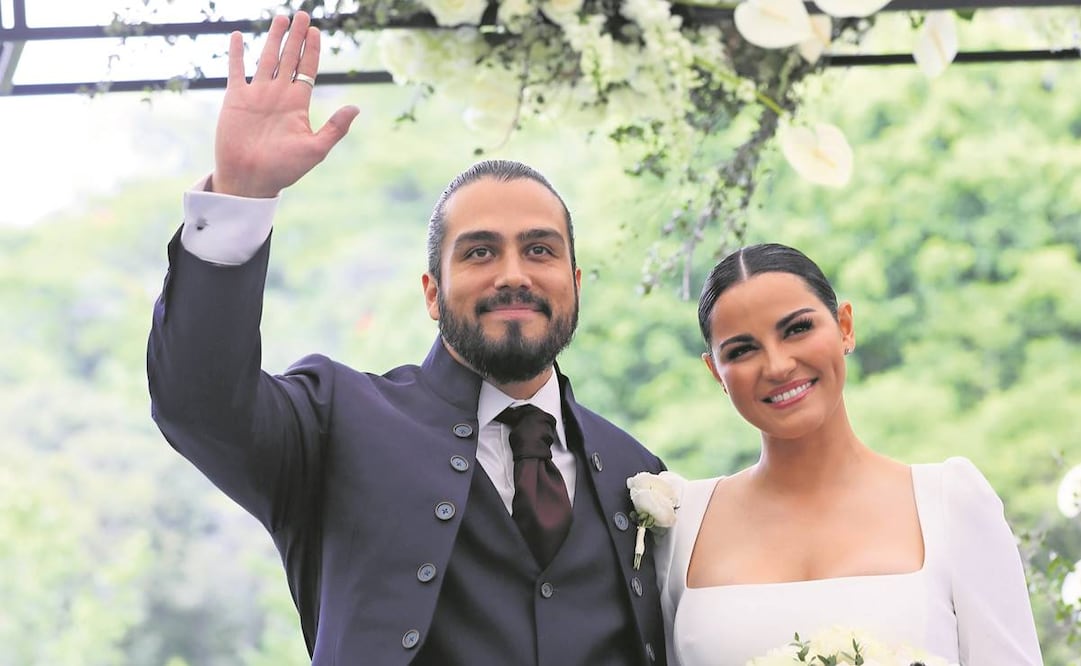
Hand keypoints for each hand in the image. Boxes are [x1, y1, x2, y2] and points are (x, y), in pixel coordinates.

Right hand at [210, 12, 358, 197]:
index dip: (312, 50)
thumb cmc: (284, 169)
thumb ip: (335, 128)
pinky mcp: (236, 98)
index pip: (307, 69)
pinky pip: (236, 70)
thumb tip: (355, 108)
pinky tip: (239, 36)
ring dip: (274, 38)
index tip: (316, 31)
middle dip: (297, 37)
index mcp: (298, 104)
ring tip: (280, 18)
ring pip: (267, 58)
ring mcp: (257, 95)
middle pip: (290, 58)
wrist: (251, 179)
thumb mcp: (315, 149)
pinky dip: (237, 53)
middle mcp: (278, 95)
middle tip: (303, 14)